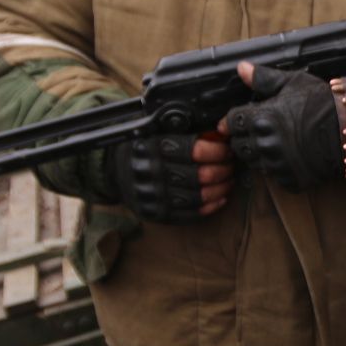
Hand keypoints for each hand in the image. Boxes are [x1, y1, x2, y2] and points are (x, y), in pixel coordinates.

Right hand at [110, 131, 232, 222]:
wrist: (115, 171)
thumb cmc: (145, 147)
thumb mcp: (158, 131)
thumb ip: (186, 131)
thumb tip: (222, 132)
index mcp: (152, 146)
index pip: (195, 150)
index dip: (218, 150)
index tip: (227, 149)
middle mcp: (150, 171)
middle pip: (200, 175)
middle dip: (224, 170)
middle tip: (231, 165)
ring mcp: (152, 195)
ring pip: (198, 196)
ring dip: (221, 189)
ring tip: (229, 181)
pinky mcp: (155, 213)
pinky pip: (190, 214)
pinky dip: (211, 207)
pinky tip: (220, 198)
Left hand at [220, 62, 341, 190]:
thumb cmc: (324, 103)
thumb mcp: (295, 83)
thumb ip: (264, 78)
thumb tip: (241, 68)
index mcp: (261, 119)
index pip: (230, 123)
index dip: (233, 121)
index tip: (240, 120)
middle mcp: (265, 144)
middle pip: (238, 146)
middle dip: (244, 138)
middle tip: (259, 132)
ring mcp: (277, 165)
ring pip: (254, 163)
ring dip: (259, 154)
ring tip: (275, 143)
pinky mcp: (289, 180)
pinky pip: (274, 176)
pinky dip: (278, 168)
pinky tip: (290, 156)